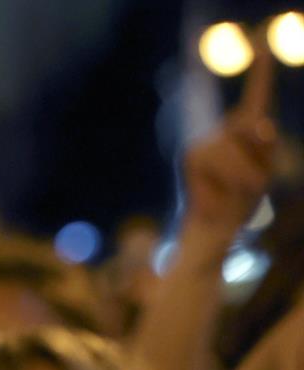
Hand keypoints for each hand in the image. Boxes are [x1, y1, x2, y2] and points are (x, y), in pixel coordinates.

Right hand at [183, 46, 277, 245]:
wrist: (215, 228)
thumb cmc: (241, 199)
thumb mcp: (265, 170)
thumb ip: (267, 143)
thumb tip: (263, 122)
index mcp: (241, 131)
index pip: (257, 98)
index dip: (262, 75)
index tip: (265, 51)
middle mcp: (219, 131)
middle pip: (250, 126)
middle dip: (260, 156)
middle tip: (252, 187)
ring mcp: (202, 143)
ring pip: (234, 147)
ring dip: (244, 175)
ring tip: (236, 194)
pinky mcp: (191, 158)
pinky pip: (218, 161)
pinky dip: (222, 183)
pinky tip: (216, 201)